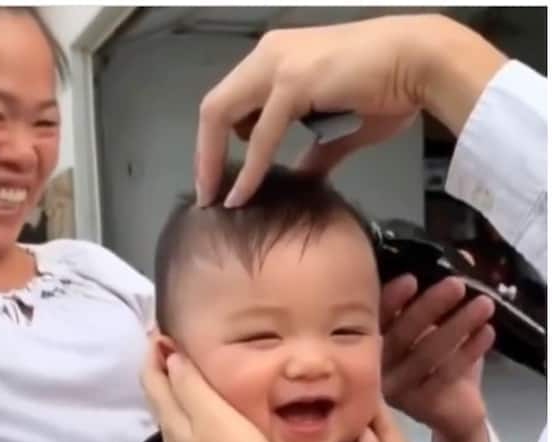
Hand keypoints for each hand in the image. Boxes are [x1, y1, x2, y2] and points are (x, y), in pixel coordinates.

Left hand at [140, 338, 286, 441]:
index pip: (151, 378)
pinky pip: (188, 424)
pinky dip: (189, 402)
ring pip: (172, 409)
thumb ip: (189, 385)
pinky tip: (206, 401)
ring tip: (188, 361)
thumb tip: (168, 356)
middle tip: (171, 337)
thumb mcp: (213, 415)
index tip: (159, 325)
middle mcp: (172, 436)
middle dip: (161, 363)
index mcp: (171, 420)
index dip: (152, 350)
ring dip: (175, 383)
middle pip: (158, 393)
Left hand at [196, 14, 505, 206]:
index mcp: (275, 59)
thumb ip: (314, 150)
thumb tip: (300, 177)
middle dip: (204, 153)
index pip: (229, 101)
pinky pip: (261, 133)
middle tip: (206, 194)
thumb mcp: (339, 125)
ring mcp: (277, 64)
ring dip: (214, 160)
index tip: (215, 177)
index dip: (215, 141)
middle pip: (214, 107)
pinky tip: (242, 193)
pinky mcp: (293, 81)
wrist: (425, 61)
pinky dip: (249, 166)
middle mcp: (268, 55)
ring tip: (216, 198)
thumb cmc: (390, 87)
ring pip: (223, 115)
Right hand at [380, 275, 493, 441]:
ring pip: (427, 355)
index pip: (375, 320)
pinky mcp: (421, 405)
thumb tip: (442, 267)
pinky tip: (487, 332)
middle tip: (456, 285)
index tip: (412, 280)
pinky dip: (469, 351)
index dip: (391, 300)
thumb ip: (418, 309)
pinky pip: (447, 374)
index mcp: (368, 347)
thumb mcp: (422, 333)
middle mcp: (374, 370)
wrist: (453, 412)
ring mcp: (396, 390)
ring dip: (457, 326)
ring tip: (484, 304)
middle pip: (401, 336)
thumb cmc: (434, 363)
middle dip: (429, 308)